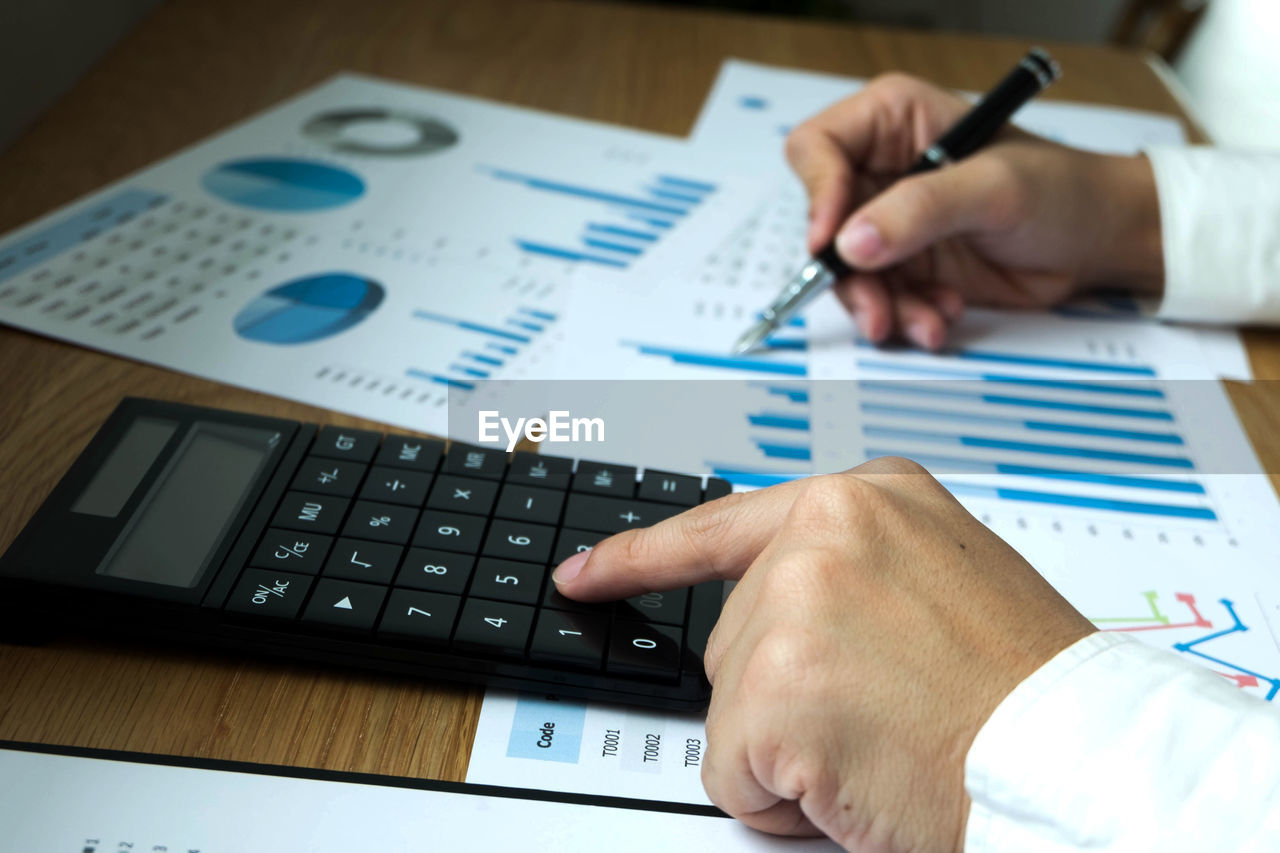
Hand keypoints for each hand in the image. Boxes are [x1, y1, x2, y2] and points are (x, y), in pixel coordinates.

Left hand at [553, 458, 1094, 851]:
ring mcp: (792, 604)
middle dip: (785, 692)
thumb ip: (847, 574)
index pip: (720, 526)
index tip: (586, 574)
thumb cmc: (1023, 685)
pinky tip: (857, 777)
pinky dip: (780, 798)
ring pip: (731, 706)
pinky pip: (730, 771)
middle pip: (733, 637)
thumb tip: (765, 609)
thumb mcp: (940, 577)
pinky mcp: (770, 688)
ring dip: (789, 743)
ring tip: (883, 737)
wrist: (1077, 754)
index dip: (644, 558)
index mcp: (866, 498)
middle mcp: (823, 532)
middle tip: (884, 707)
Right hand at [785, 73, 1164, 349]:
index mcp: (894, 122)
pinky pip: (880, 299)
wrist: (1103, 241)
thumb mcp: (994, 189)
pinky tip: (944, 316)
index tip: (833, 242)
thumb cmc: (1064, 189)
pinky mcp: (908, 267)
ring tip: (925, 322)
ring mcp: (893, 223)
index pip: (818, 149)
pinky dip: (906, 318)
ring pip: (848, 272)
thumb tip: (852, 241)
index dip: (818, 195)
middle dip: (850, 275)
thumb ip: (920, 210)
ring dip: (882, 306)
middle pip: (825, 224)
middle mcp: (883, 171)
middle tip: (877, 310)